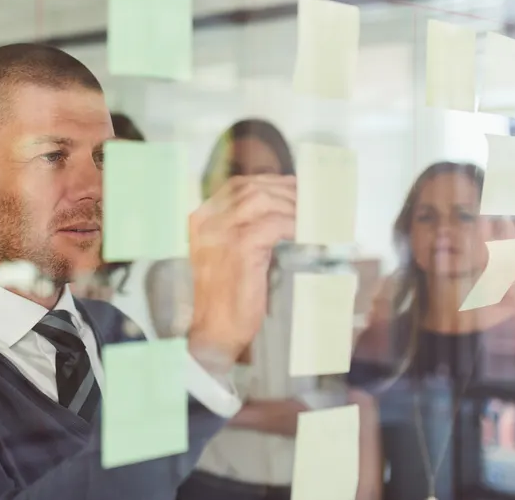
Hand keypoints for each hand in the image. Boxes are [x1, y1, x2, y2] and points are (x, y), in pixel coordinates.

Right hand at [186, 175, 295, 366]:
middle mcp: (208, 221)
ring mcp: (222, 233)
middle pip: (253, 189)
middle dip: (287, 192)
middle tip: (312, 204)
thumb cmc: (223, 298)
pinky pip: (274, 225)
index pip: (239, 186)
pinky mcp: (240, 249)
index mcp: (202, 220)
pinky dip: (294, 225)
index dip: (272, 184)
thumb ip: (240, 232)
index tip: (295, 190)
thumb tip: (277, 212)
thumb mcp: (224, 256)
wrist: (213, 331)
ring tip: (312, 218)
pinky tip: (306, 233)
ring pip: (264, 201)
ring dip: (293, 207)